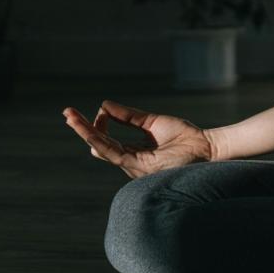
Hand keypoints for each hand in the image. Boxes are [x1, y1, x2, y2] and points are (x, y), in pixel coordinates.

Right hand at [63, 100, 215, 178]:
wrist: (207, 147)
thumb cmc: (186, 137)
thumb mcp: (152, 122)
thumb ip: (129, 116)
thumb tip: (104, 105)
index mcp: (135, 152)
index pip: (108, 141)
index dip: (97, 126)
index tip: (97, 109)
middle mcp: (132, 162)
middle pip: (100, 146)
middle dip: (83, 130)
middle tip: (66, 113)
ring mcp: (134, 166)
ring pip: (103, 150)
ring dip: (86, 133)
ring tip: (71, 118)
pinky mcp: (140, 167)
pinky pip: (115, 154)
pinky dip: (101, 141)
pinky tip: (91, 131)